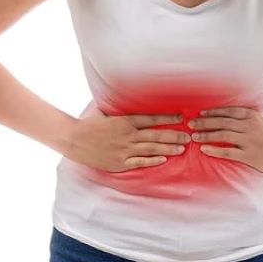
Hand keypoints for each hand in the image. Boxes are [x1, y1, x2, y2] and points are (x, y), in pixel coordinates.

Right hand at [64, 110, 190, 172]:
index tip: (181, 117)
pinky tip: (164, 159)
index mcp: (125, 121)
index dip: (167, 118)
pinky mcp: (119, 163)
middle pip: (156, 135)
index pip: (151, 119)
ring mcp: (124, 150)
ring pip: (151, 149)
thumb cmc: (90, 123)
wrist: (73, 139)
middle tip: (189, 136)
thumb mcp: (106, 111)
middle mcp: (127, 135)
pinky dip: (152, 161)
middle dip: (174, 136)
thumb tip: (129, 98)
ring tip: (182, 148)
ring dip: (168, 148)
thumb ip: (120, 108)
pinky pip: (139, 162)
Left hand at [188, 106, 262, 175]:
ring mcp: (248, 140)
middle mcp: (248, 126)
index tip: (199, 114)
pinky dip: (214, 150)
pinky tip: (203, 149)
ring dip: (206, 135)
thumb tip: (237, 106)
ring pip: (222, 135)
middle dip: (204, 122)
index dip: (212, 112)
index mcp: (251, 115)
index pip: (227, 112)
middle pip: (221, 122)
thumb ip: (251, 111)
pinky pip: (227, 151)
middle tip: (190, 124)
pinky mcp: (248, 154)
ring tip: (193, 136)